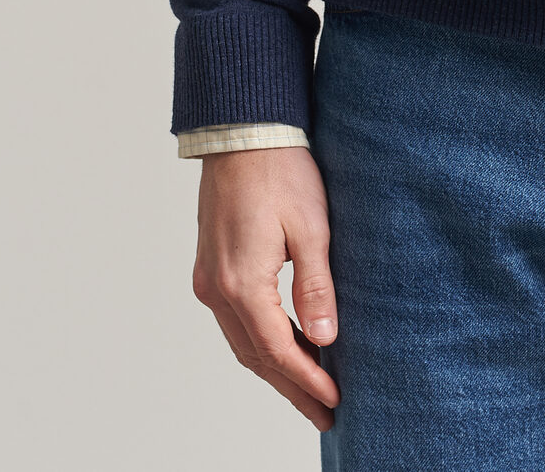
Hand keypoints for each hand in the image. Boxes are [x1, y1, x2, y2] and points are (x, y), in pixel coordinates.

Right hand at [192, 145, 339, 431]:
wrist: (243, 132)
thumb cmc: (281, 171)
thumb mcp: (312, 227)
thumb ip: (316, 286)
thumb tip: (323, 339)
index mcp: (241, 283)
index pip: (276, 350)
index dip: (307, 380)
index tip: (335, 400)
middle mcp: (216, 288)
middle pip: (255, 356)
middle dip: (291, 387)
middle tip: (326, 412)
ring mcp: (209, 278)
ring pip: (242, 341)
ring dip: (275, 368)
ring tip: (310, 389)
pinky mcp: (212, 266)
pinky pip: (235, 320)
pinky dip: (260, 342)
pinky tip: (285, 347)